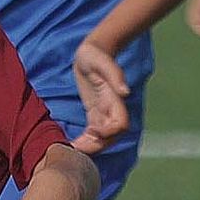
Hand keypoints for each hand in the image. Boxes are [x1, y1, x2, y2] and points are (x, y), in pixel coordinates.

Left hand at [70, 37, 129, 154]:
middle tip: (77, 147)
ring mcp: (103, 111)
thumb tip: (126, 92)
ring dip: (90, 146)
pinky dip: (85, 140)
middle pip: (112, 136)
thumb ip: (115, 74)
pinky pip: (94, 132)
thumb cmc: (95, 54)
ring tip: (73, 147)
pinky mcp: (94, 112)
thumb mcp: (102, 61)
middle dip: (97, 145)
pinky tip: (73, 143)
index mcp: (115, 99)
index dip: (108, 133)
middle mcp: (112, 108)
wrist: (91, 52)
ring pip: (103, 137)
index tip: (91, 131)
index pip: (120, 125)